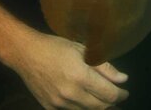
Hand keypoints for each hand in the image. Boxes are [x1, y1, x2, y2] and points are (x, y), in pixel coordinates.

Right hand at [10, 32, 128, 108]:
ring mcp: (59, 103)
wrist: (26, 54)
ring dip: (97, 106)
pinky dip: (80, 107)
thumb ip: (105, 67)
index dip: (121, 95)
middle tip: (115, 96)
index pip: (109, 94)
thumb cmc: (55, 47)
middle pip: (100, 107)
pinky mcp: (49, 107)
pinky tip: (83, 99)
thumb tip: (123, 79)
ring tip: (101, 98)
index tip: (124, 92)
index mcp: (81, 76)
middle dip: (112, 103)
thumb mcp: (82, 50)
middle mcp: (71, 93)